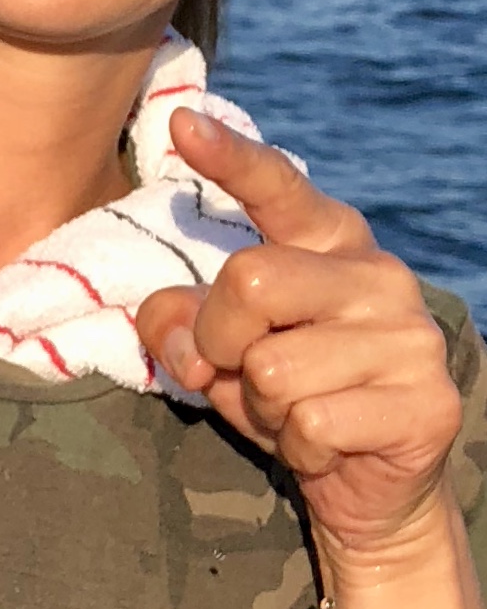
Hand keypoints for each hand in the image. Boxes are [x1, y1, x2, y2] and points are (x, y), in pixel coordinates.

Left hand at [136, 109, 462, 558]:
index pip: (279, 189)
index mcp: (331, 242)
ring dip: (262, 406)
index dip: (231, 158)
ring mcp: (412, 337)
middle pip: (251, 279)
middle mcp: (380, 275)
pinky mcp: (428, 402)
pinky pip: (312, 422)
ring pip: (275, 368)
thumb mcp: (218, 351)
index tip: (182, 123)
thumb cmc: (284, 395)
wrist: (367, 485)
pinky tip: (327, 444)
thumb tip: (180, 333)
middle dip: (220, 339)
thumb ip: (179, 322)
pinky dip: (297, 446)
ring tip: (296, 411)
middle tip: (242, 371)